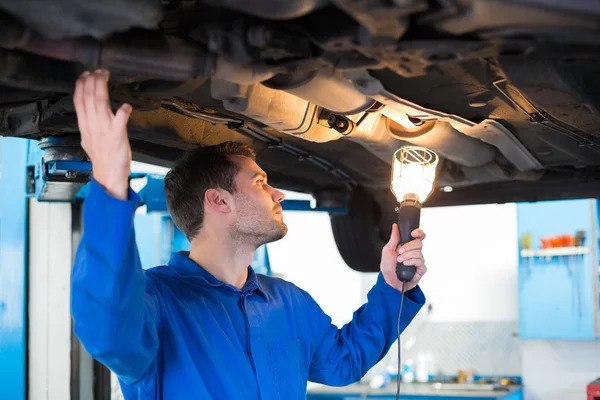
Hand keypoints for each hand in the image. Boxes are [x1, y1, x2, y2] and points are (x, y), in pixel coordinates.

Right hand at [73, 69, 132, 199]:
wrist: (108, 175)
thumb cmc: (101, 158)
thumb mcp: (87, 139)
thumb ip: (88, 125)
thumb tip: (88, 115)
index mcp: (85, 125)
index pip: (79, 101)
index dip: (81, 85)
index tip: (85, 75)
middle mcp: (93, 125)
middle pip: (89, 98)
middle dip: (92, 81)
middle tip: (98, 70)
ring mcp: (105, 130)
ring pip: (101, 103)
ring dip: (103, 88)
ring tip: (105, 76)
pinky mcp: (117, 136)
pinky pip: (120, 121)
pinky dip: (123, 112)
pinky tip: (126, 105)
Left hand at [380, 224, 426, 291]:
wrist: (389, 281)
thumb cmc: (388, 266)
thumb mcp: (387, 250)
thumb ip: (393, 238)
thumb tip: (395, 226)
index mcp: (407, 245)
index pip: (418, 236)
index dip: (418, 232)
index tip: (412, 233)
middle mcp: (414, 252)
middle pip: (419, 243)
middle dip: (408, 246)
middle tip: (399, 251)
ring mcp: (418, 260)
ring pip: (419, 252)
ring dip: (407, 256)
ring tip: (400, 261)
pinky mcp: (421, 269)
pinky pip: (420, 262)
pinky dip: (411, 262)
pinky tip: (405, 264)